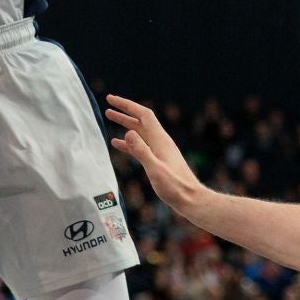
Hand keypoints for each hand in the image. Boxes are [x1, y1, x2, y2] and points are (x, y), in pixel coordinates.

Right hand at [105, 95, 204, 216]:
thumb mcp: (155, 169)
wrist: (191, 200)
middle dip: (124, 112)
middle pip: (140, 120)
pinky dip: (128, 141)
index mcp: (160, 140)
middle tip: (108, 105)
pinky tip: (117, 143)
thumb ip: (141, 151)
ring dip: (125, 124)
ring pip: (139, 132)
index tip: (112, 99)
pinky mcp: (158, 159)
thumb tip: (128, 132)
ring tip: (110, 119)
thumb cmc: (175, 187)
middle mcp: (160, 141)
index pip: (143, 115)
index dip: (127, 105)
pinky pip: (140, 145)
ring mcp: (160, 150)